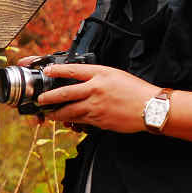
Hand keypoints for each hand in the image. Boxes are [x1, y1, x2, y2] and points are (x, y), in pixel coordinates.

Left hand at [35, 63, 161, 132]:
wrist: (151, 108)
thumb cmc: (136, 91)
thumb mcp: (115, 75)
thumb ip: (97, 77)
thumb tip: (82, 82)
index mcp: (100, 74)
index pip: (73, 70)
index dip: (58, 70)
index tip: (48, 71)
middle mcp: (96, 89)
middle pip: (66, 93)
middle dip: (49, 98)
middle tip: (41, 100)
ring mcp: (96, 106)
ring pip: (70, 111)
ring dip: (57, 114)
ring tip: (50, 115)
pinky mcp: (99, 121)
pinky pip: (81, 121)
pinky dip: (72, 122)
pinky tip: (67, 122)